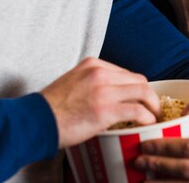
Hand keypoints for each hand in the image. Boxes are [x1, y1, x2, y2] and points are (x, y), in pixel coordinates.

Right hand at [40, 57, 160, 147]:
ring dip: (153, 106)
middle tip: (151, 109)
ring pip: (143, 92)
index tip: (140, 99)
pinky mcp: (106, 109)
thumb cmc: (50, 109)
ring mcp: (103, 90)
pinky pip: (137, 110)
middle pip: (138, 80)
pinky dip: (147, 117)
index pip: (126, 73)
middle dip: (148, 95)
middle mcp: (100, 72)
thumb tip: (112, 95)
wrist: (34, 122)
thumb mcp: (73, 83)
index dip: (136, 88)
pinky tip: (147, 123)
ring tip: (154, 117)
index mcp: (92, 64)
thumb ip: (92, 83)